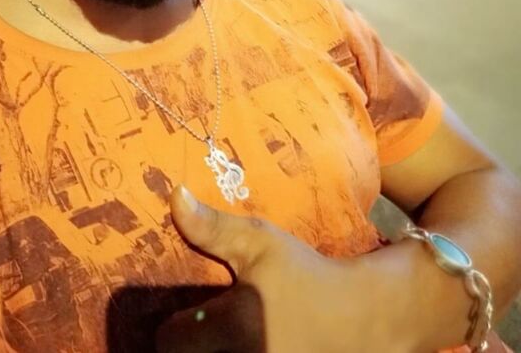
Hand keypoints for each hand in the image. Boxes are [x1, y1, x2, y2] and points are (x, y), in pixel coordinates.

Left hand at [156, 185, 408, 352]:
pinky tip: (242, 346)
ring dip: (210, 352)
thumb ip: (213, 227)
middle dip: (189, 346)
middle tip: (196, 329)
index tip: (182, 315)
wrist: (362, 315)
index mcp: (235, 327)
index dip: (172, 327)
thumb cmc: (306, 275)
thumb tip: (175, 195)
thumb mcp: (260, 243)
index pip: (170, 340)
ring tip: (215, 339)